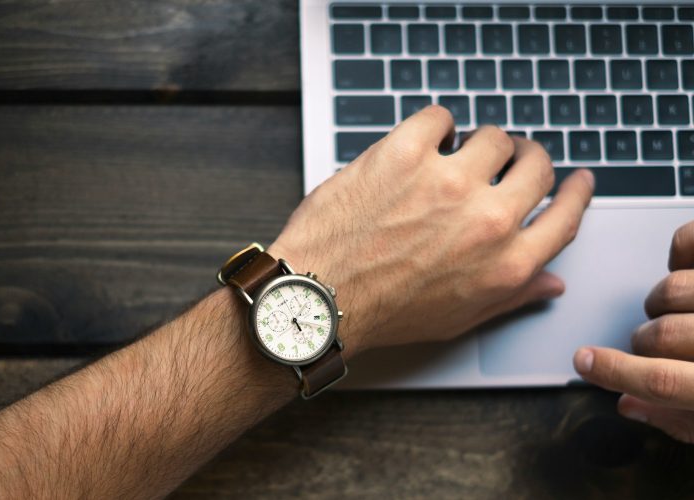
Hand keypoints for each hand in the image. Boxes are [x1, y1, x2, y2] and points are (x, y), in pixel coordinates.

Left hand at [268, 105, 594, 355]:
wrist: (319, 297)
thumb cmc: (382, 312)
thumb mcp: (459, 318)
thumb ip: (511, 296)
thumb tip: (550, 281)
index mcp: (506, 263)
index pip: (566, 215)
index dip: (576, 192)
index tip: (576, 179)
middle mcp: (487, 220)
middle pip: (536, 165)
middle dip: (527, 158)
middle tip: (509, 158)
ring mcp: (447, 181)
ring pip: (492, 136)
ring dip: (478, 143)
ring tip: (454, 155)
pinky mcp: (405, 153)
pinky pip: (439, 117)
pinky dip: (434, 126)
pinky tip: (422, 142)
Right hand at [574, 221, 693, 442]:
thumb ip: (680, 418)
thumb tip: (628, 405)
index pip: (661, 384)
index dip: (615, 374)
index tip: (583, 362)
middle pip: (659, 336)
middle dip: (644, 342)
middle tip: (649, 343)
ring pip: (672, 291)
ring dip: (663, 300)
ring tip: (677, 309)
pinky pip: (691, 242)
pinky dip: (681, 248)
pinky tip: (683, 265)